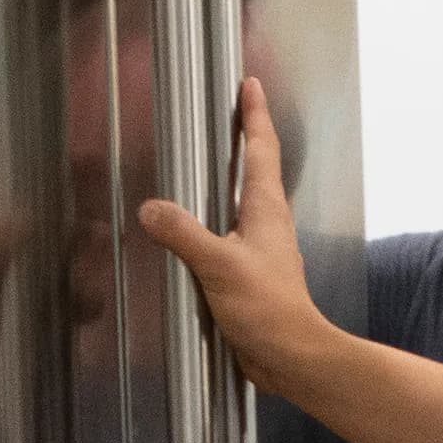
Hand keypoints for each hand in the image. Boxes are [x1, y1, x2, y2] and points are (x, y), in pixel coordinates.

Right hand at [139, 77, 327, 397]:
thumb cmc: (268, 308)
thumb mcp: (219, 264)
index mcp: (267, 208)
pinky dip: (219, 222)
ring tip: (208, 165)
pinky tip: (200, 231)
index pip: (262, 148)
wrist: (292, 357)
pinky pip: (233, 236)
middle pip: (258, 170)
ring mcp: (263, 250)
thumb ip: (183, 233)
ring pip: (246, 203)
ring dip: (232, 180)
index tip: (250, 84)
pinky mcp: (254, 276)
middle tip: (229, 114)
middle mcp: (269, 223)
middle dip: (245, 139)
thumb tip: (150, 209)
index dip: (255, 115)